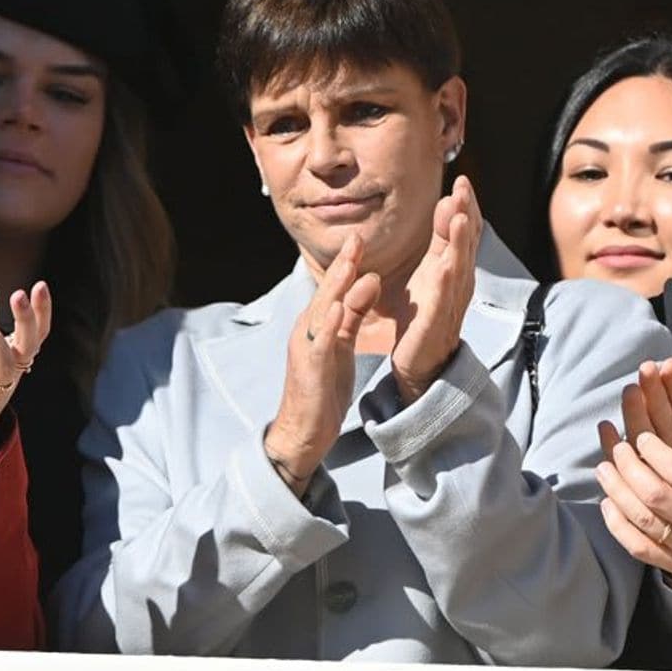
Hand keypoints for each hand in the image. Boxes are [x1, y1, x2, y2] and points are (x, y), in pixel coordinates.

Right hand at [265, 234, 382, 492]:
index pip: (335, 290)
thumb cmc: (323, 390)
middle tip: (356, 238)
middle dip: (342, 266)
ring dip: (336, 288)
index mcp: (318, 327)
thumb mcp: (342, 348)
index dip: (347, 265)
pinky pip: (320, 344)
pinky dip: (329, 325)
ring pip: (322, 312)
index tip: (360, 239)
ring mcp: (307, 349)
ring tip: (350, 264)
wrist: (303, 432)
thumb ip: (352, 317)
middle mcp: (309, 332)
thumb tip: (368, 282)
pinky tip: (338, 309)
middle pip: (327, 293)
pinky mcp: (310, 369)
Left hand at [390, 175, 480, 401]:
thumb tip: (448, 204)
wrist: (421, 362)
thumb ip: (440, 240)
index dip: (466, 206)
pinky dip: (447, 280)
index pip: (464, 231)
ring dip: (459, 242)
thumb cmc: (425, 314)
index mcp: (455, 267)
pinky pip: (443, 298)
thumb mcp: (431, 270)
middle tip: (463, 188)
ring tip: (459, 217)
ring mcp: (451, 301)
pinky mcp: (437, 320)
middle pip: (465, 243)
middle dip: (466, 214)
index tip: (462, 181)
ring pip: (458, 265)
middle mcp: (459, 281)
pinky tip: (446, 264)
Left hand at [595, 378, 671, 585]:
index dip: (655, 452)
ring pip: (644, 521)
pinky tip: (608, 502)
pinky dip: (618, 525)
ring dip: (617, 491)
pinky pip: (639, 548)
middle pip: (657, 496)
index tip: (642, 437)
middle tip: (617, 447)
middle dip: (630, 467)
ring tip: (604, 466)